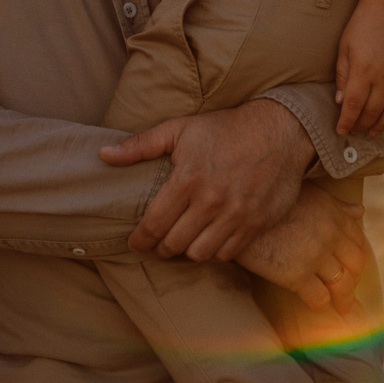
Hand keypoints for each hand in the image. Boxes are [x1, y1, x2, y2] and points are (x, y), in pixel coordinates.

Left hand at [101, 97, 316, 259]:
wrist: (280, 131)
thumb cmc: (225, 129)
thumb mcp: (180, 129)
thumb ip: (140, 146)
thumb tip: (103, 155)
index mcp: (188, 180)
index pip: (154, 224)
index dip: (140, 240)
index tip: (134, 244)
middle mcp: (211, 202)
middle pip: (174, 244)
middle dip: (160, 248)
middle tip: (157, 244)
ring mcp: (236, 216)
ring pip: (200, 254)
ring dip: (187, 252)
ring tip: (182, 242)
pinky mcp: (256, 224)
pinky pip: (227, 253)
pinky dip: (214, 252)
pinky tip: (208, 240)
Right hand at [236, 184, 368, 311]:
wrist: (236, 212)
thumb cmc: (267, 198)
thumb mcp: (306, 193)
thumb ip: (334, 205)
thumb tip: (359, 211)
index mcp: (332, 213)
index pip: (357, 239)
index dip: (357, 255)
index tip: (352, 265)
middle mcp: (330, 235)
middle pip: (355, 264)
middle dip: (354, 279)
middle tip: (348, 291)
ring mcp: (315, 256)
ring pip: (342, 284)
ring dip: (343, 299)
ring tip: (341, 308)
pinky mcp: (297, 275)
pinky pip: (318, 297)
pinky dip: (320, 305)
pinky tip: (316, 307)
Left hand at [334, 0, 383, 134]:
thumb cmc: (363, 24)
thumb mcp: (345, 47)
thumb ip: (343, 76)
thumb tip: (341, 103)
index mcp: (363, 70)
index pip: (354, 106)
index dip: (347, 122)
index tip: (341, 131)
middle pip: (373, 112)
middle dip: (362, 126)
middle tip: (355, 131)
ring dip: (382, 124)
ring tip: (373, 131)